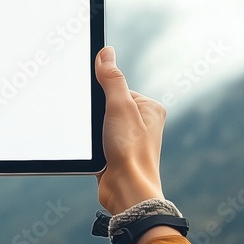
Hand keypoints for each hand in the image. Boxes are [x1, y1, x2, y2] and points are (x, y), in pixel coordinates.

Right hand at [93, 46, 166, 215]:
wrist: (126, 190)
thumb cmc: (131, 152)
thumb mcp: (120, 107)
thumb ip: (112, 79)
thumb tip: (106, 53)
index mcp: (150, 108)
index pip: (118, 87)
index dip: (103, 94)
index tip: (96, 104)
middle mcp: (143, 123)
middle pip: (108, 105)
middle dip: (98, 115)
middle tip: (99, 127)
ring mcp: (129, 139)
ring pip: (100, 123)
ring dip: (94, 131)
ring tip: (101, 142)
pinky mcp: (116, 153)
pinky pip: (97, 139)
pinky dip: (92, 144)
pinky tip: (96, 151)